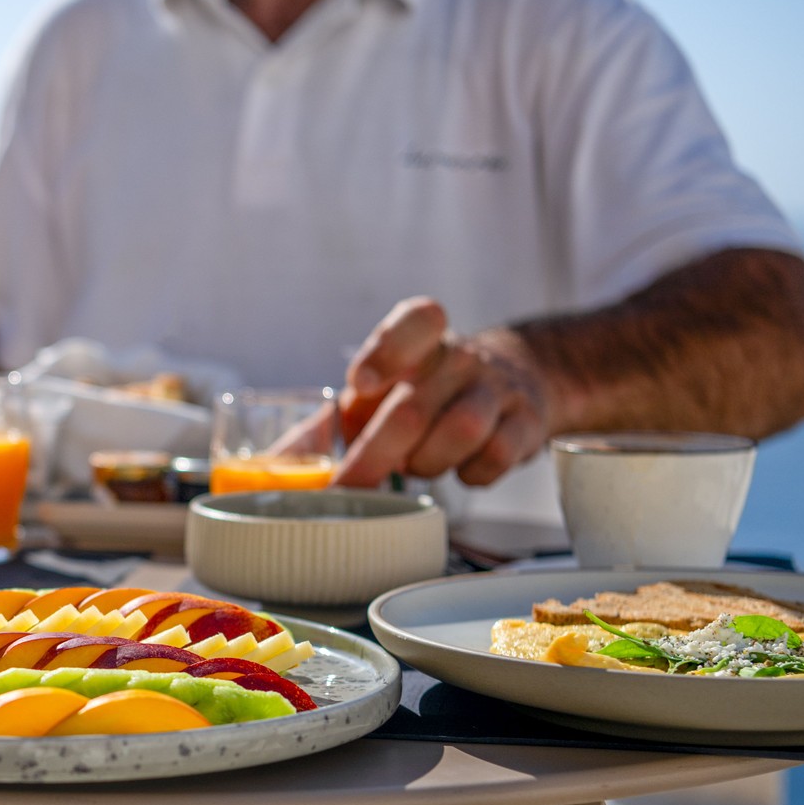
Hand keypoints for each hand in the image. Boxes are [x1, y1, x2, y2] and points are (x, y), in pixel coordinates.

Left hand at [333, 298, 554, 487]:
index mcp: (419, 340)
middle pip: (414, 406)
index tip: (361, 383)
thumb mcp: (374, 398)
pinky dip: (471, 474)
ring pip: (462, 430)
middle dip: (375, 453)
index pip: (415, 322)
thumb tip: (277, 466)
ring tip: (416, 465)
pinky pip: (497, 455)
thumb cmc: (423, 394)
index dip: (387, 351)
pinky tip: (460, 469)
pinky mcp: (526, 422)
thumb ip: (326, 427)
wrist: (510, 382)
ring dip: (427, 461)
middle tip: (351, 482)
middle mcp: (459, 358)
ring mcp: (497, 388)